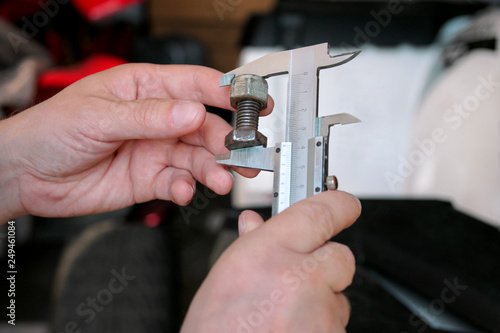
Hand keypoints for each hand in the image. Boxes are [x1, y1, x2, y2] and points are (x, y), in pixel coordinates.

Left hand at [0, 64, 271, 220]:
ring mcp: (156, 149)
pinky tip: (181, 192)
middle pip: (205, 126)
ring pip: (197, 157)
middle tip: (243, 154)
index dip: (228, 92)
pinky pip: (178, 183)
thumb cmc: (52, 130)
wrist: (27, 175)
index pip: (195, 84)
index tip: (255, 102)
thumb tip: (191, 112)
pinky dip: (185, 189)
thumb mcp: (100, 116)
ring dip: (212, 169)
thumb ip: (149, 117)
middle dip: (227, 140)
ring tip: (220, 179)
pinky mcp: (150, 178)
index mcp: (145, 88)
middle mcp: (157, 119)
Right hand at [181, 190, 360, 332]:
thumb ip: (250, 245)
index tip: (344, 204)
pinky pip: (336, 324)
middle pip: (340, 255)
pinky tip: (292, 331)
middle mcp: (299, 277)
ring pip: (339, 296)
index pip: (319, 212)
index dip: (338, 204)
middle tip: (300, 281)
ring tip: (285, 318)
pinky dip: (320, 327)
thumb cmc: (218, 330)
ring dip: (321, 303)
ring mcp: (320, 312)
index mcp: (267, 253)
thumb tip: (255, 223)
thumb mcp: (225, 279)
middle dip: (326, 265)